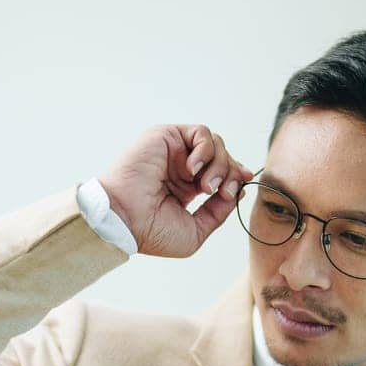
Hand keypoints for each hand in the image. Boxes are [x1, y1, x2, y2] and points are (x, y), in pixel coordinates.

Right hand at [97, 124, 254, 257]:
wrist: (124, 220)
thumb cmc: (151, 231)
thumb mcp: (195, 231)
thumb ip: (218, 212)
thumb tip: (237, 192)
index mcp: (187, 188)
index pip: (221, 174)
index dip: (236, 177)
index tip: (242, 186)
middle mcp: (182, 168)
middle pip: (223, 157)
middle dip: (231, 174)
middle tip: (224, 192)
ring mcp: (174, 151)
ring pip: (215, 144)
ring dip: (219, 165)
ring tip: (205, 187)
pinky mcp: (167, 136)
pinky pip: (201, 133)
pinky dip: (205, 150)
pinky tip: (192, 171)